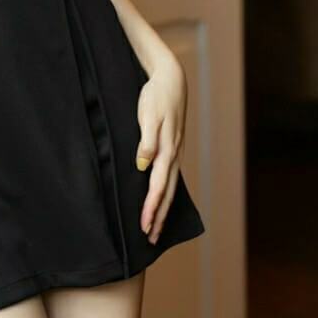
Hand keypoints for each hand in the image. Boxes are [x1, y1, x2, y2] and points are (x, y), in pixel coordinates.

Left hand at [134, 53, 188, 244]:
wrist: (171, 79)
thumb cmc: (156, 97)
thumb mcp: (149, 116)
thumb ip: (146, 141)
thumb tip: (143, 165)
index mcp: (166, 150)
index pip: (158, 187)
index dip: (151, 208)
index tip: (144, 227)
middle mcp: (173, 155)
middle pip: (166, 193)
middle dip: (159, 217)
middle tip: (151, 239)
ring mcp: (175, 152)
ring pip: (169, 188)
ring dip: (163, 209)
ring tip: (156, 228)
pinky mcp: (172, 148)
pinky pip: (170, 178)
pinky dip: (166, 194)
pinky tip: (162, 200)